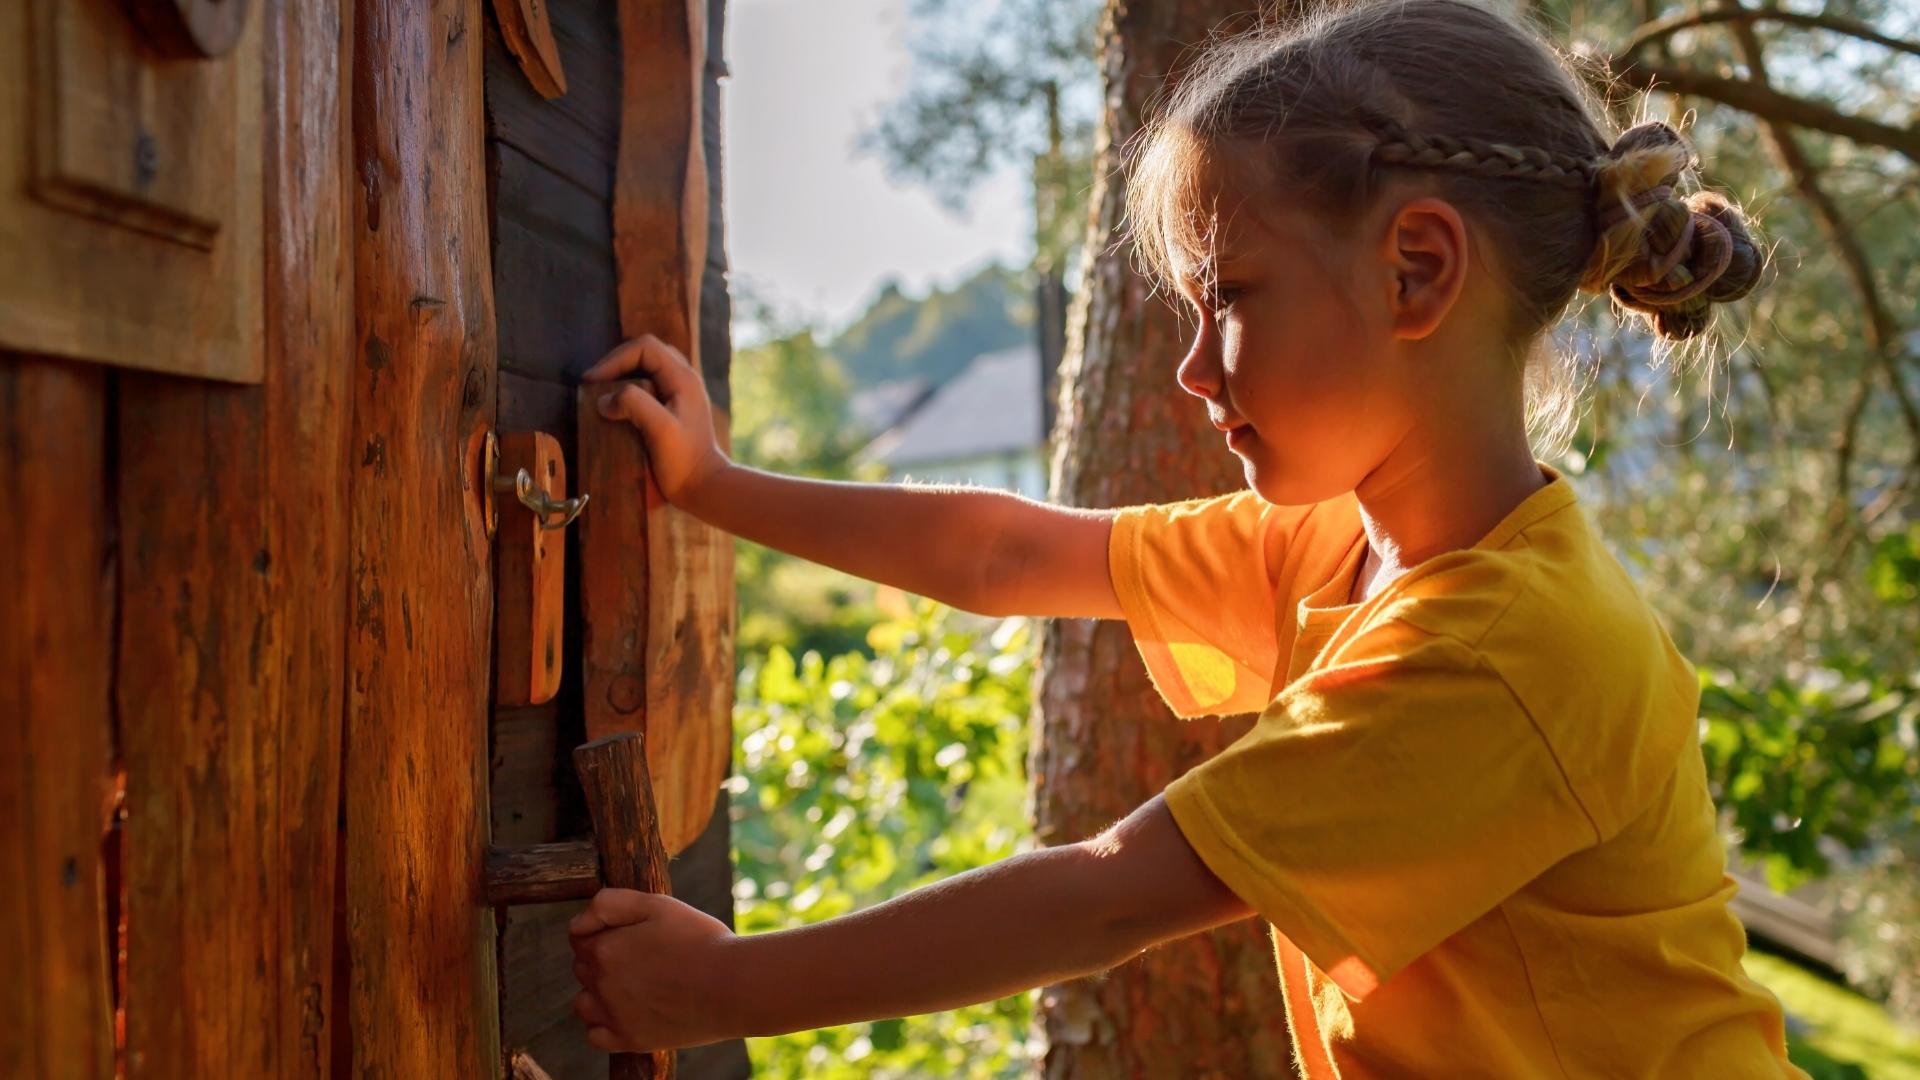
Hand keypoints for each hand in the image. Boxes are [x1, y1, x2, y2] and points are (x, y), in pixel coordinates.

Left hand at [568, 888, 744, 1051]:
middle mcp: (601, 984)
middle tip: (641, 956)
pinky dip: (603, 1024)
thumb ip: (610, 903)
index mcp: (605, 949)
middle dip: (602, 958)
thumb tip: (579, 920)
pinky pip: (595, 1036)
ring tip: (633, 985)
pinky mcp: (630, 1040)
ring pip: (584, 1003)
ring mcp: (614, 1015)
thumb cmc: (700, 940)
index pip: (579, 937)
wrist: (732, 986)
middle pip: (583, 967)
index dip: (602, 930)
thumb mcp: (658, 905)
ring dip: (597, 992)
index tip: (629, 932)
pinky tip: (626, 1012)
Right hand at [582, 334, 730, 505]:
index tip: (593, 381)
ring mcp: (682, 392)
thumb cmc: (684, 461)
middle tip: (595, 383)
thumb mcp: (660, 430)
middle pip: (646, 352)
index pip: (644, 347)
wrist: (704, 487)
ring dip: (624, 374)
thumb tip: (604, 400)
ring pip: (648, 367)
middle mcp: (685, 379)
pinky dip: (631, 388)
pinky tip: (619, 406)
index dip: (615, 359)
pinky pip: (651, 385)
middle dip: (617, 363)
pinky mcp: (676, 407)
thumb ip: (634, 404)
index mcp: (683, 378)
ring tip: (603, 391)